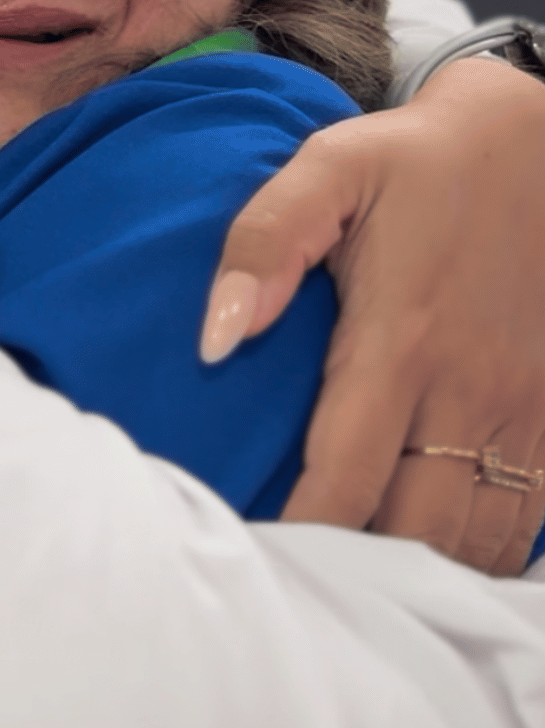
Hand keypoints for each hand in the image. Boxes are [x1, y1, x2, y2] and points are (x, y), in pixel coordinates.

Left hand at [201, 59, 544, 574]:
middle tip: (299, 587)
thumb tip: (215, 338)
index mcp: (403, 343)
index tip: (253, 563)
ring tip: (361, 586)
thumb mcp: (330, 169)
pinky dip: (484, 550)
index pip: (346, 483)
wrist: (540, 139)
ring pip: (478, 541)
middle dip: (358, 572)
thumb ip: (265, 243)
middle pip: (415, 534)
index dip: (301, 537)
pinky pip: (528, 518)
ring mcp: (525, 408)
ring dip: (424, 570)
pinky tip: (437, 554)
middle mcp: (471, 390)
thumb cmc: (416, 162)